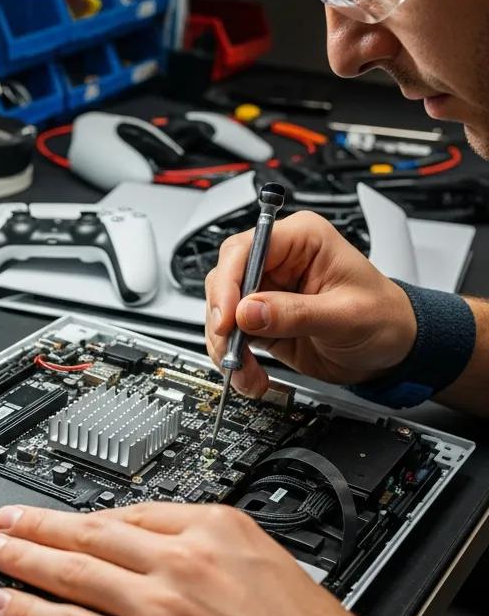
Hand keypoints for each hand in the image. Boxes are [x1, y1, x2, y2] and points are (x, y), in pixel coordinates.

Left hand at [0, 503, 402, 615]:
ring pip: (73, 571)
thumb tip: (165, 548)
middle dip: (38, 526)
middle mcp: (182, 557)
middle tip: (2, 520)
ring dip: (23, 560)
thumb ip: (210, 549)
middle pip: (90, 532)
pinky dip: (33, 614)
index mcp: (215, 527)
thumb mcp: (269, 563)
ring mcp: (161, 605)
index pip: (130, 512)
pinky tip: (7, 605)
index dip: (83, 515)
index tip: (60, 514)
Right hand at [204, 210, 416, 396]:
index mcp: (301, 240)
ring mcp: (266, 291)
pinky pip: (231, 336)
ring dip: (226, 344)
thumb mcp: (346, 315)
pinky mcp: (260, 319)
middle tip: (231, 346)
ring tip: (244, 371)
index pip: (245, 248)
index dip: (229, 281)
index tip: (227, 316)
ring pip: (222, 311)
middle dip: (223, 318)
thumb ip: (295, 313)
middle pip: (225, 280)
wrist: (394, 352)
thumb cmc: (384, 319)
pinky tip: (249, 374)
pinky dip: (234, 358)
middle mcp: (277, 261)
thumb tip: (247, 312)